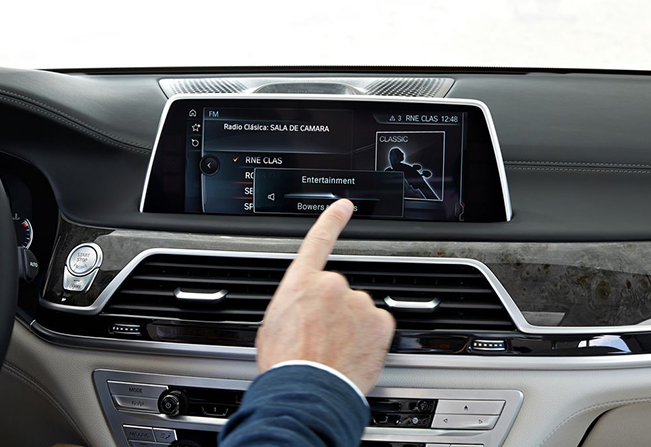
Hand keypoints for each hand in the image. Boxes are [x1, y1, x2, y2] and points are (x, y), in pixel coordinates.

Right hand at [255, 199, 395, 394]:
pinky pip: (377, 326)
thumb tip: (296, 315)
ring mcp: (359, 303)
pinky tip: (352, 354)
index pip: (318, 241)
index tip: (345, 206)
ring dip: (351, 326)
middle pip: (339, 292)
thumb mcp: (271, 328)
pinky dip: (369, 338)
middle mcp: (333, 286)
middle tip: (321, 339)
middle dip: (334, 312)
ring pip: (359, 311)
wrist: (307, 392)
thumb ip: (290, 309)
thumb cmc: (285, 365)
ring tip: (334, 352)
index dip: (332, 220)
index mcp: (302, 283)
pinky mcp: (380, 322)